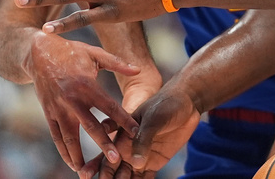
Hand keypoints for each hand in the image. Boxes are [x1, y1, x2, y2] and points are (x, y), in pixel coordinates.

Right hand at [25, 31, 140, 171]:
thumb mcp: (96, 53)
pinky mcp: (48, 113)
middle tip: (115, 159)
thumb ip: (117, 63)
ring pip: (70, 137)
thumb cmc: (72, 52)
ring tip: (88, 172)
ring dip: (79, 155)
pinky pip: (56, 136)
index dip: (123, 120)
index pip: (109, 106)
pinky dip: (64, 151)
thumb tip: (137, 69)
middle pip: (90, 126)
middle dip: (103, 144)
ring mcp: (58, 109)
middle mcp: (72, 100)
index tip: (135, 132)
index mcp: (87, 85)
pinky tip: (73, 163)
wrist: (38, 53)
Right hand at [79, 83, 199, 178]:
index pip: (107, 156)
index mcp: (123, 137)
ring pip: (128, 177)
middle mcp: (129, 149)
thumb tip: (137, 164)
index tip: (88, 177)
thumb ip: (143, 139)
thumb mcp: (152, 119)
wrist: (186, 102)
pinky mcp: (155, 161)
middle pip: (114, 170)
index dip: (98, 168)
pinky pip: (146, 178)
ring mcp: (142, 157)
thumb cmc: (165, 105)